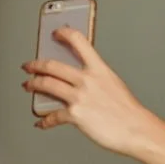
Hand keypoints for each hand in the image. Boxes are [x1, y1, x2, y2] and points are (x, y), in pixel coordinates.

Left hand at [22, 28, 159, 156]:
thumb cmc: (128, 112)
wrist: (136, 130)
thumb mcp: (114, 84)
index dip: (64, 34)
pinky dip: (44, 120)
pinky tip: (41, 121)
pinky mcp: (75, 114)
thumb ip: (97, 78)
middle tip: (29, 66)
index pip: (79, 42)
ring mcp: (79, 97)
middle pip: (53, 66)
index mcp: (99, 69)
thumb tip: (81, 80)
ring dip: (33, 85)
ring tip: (29, 86)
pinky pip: (53, 115)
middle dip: (35, 65)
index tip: (56, 33)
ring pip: (47, 85)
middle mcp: (87, 80)